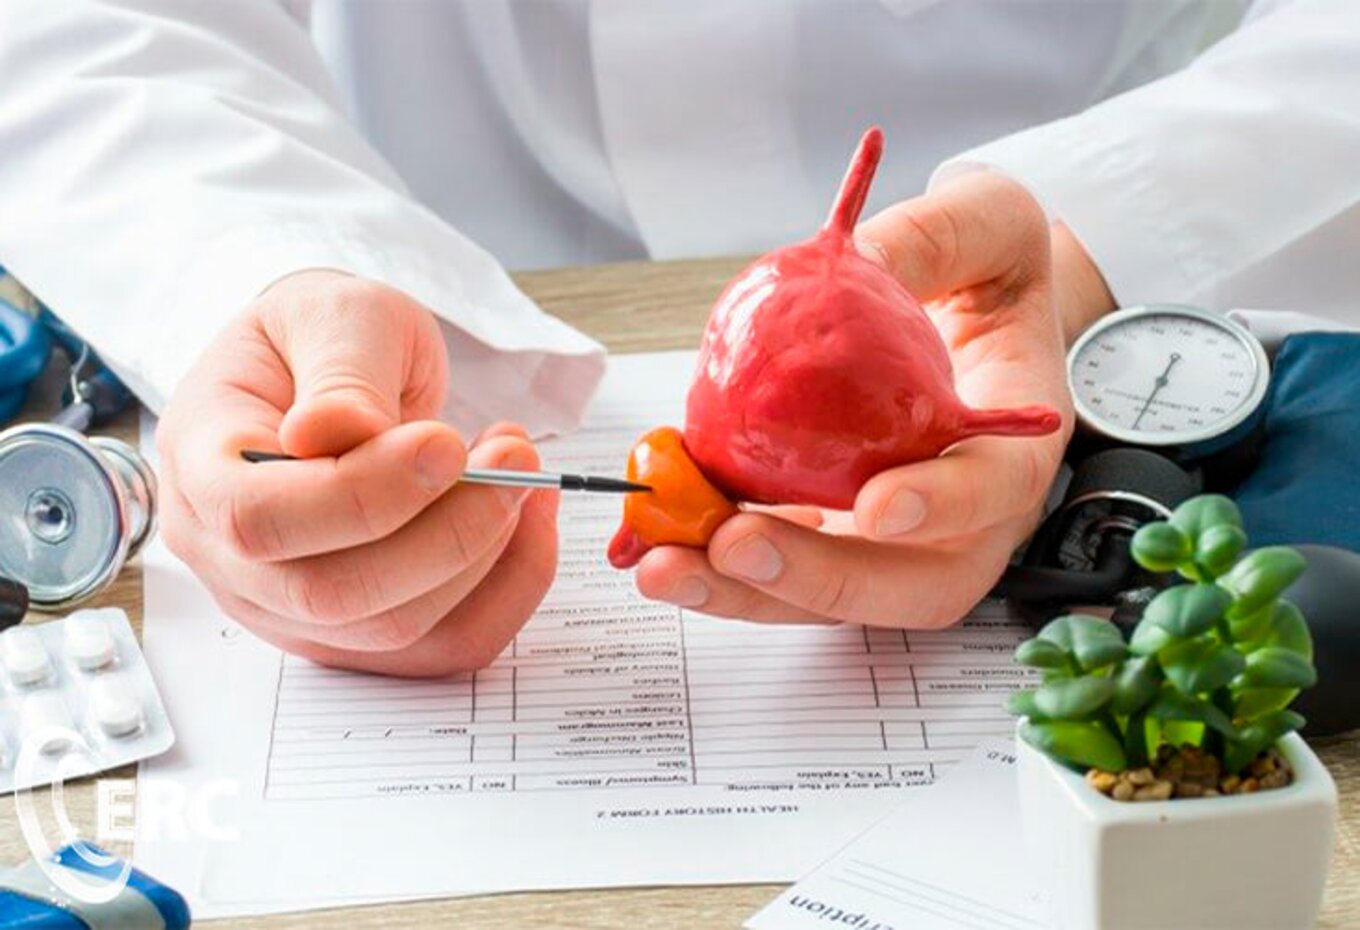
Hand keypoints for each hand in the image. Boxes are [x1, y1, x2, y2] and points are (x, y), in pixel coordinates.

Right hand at [156, 270, 557, 674]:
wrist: (329, 369)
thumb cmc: (321, 337)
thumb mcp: (331, 313)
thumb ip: (340, 370)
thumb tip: (335, 430)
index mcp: (200, 464)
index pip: (259, 519)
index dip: (362, 495)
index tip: (447, 443)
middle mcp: (228, 556)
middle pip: (331, 595)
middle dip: (447, 534)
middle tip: (514, 457)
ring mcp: (289, 606)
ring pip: (395, 629)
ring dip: (486, 555)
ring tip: (521, 467)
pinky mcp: (357, 630)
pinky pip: (443, 646)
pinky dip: (507, 588)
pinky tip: (529, 519)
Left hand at [636, 172, 1087, 627]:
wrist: (973, 313)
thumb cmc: (990, 273)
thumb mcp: (984, 225)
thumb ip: (932, 240)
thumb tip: (858, 261)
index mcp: (1015, 443)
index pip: (994, 490)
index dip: (942, 507)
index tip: (878, 507)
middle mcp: (962, 518)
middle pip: (906, 583)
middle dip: (815, 579)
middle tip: (733, 545)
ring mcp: (896, 541)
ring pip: (831, 594)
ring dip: (742, 589)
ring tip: (662, 564)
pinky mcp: (835, 536)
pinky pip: (780, 560)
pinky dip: (715, 554)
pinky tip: (657, 528)